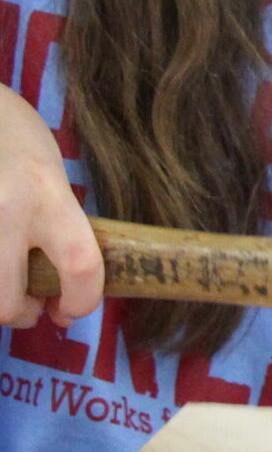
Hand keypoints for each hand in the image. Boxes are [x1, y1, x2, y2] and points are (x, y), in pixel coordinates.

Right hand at [0, 84, 101, 330]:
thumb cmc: (15, 138)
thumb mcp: (50, 176)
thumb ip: (58, 223)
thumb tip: (63, 279)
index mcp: (47, 194)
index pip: (80, 264)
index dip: (83, 300)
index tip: (73, 309)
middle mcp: (6, 211)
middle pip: (6, 302)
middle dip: (21, 313)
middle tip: (31, 304)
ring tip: (6, 285)